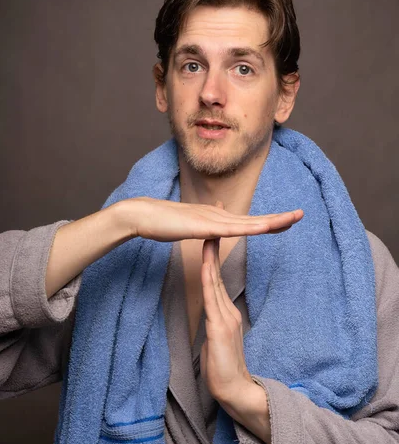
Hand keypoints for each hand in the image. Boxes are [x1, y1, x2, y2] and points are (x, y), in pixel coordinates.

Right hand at [123, 197, 302, 241]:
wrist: (142, 215)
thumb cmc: (161, 222)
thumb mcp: (187, 225)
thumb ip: (201, 225)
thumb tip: (212, 220)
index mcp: (216, 218)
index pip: (247, 222)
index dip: (268, 221)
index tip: (286, 221)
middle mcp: (218, 215)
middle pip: (254, 219)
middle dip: (279, 218)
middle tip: (301, 214)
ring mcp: (212, 220)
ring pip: (249, 222)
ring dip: (273, 221)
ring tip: (293, 218)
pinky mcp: (204, 226)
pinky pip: (232, 229)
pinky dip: (251, 228)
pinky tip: (266, 227)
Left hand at [200, 238, 270, 443]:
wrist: (235, 390)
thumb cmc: (223, 368)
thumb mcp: (216, 340)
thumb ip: (213, 323)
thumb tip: (208, 313)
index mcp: (227, 311)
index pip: (216, 277)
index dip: (211, 254)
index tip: (209, 233)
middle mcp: (228, 309)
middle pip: (217, 271)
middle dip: (213, 244)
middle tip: (214, 218)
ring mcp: (226, 317)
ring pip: (215, 281)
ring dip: (210, 257)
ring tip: (208, 234)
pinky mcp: (221, 328)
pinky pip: (212, 299)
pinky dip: (208, 280)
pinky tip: (204, 267)